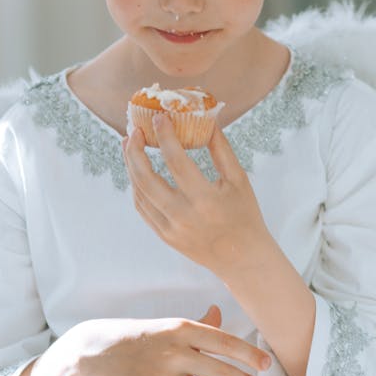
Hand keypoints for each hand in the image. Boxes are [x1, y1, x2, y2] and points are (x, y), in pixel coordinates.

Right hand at [64, 305, 269, 375]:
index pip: (225, 342)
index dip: (249, 355)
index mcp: (181, 329)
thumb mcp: (166, 326)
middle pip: (221, 371)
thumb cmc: (137, 338)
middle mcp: (174, 351)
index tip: (266, 365)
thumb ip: (196, 325)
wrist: (94, 351)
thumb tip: (219, 313)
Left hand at [123, 115, 275, 276]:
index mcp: (205, 199)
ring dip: (131, 166)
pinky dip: (137, 186)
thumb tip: (206, 118)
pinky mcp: (164, 236)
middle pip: (146, 178)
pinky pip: (143, 208)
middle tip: (134, 131)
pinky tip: (137, 170)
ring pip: (139, 193)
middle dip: (134, 151)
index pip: (176, 161)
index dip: (164, 136)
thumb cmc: (245, 214)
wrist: (243, 258)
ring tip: (130, 145)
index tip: (159, 117)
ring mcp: (170, 229)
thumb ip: (220, 148)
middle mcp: (183, 216)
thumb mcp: (238, 179)